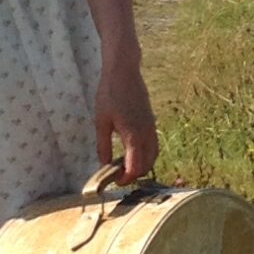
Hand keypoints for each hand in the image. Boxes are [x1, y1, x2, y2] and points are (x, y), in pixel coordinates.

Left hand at [95, 54, 157, 182]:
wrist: (124, 71)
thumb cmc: (109, 94)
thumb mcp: (101, 121)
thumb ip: (103, 146)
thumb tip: (104, 165)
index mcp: (133, 135)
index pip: (135, 167)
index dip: (126, 179)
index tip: (114, 181)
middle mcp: (146, 133)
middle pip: (146, 165)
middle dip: (134, 175)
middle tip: (117, 176)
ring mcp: (151, 127)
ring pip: (152, 156)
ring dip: (141, 165)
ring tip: (123, 166)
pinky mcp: (152, 122)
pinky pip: (153, 145)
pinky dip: (145, 154)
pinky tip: (131, 152)